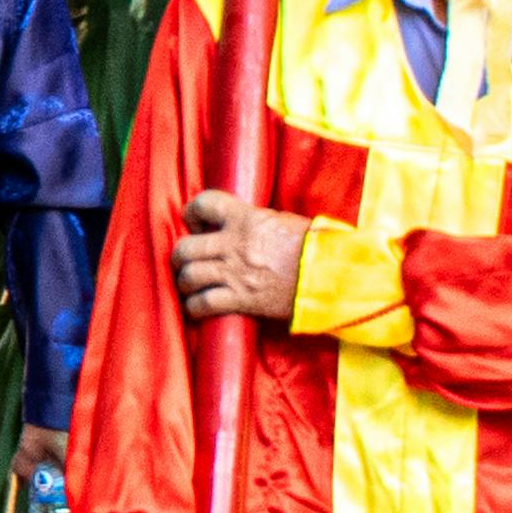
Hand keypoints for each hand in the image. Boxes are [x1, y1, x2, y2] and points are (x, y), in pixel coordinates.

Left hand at [171, 189, 304, 323]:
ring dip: (184, 283)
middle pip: (186, 247)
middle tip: (185, 261)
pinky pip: (204, 304)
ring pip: (189, 276)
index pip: (205, 204)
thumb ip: (254, 220)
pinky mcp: (241, 299)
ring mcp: (235, 273)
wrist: (331, 277)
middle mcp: (234, 244)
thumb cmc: (313, 247)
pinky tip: (197, 308)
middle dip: (180, 257)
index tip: (194, 223)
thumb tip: (238, 221)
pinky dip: (195, 308)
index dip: (192, 212)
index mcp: (246, 218)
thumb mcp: (282, 221)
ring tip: (189, 287)